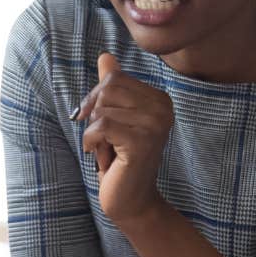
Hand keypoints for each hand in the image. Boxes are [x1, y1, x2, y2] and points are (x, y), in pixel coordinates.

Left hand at [76, 53, 174, 228]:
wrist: (131, 200)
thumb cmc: (120, 159)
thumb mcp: (114, 118)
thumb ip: (112, 88)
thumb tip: (105, 56)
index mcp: (160, 99)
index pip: (115, 78)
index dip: (96, 100)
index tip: (102, 125)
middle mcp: (163, 108)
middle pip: (107, 90)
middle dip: (95, 116)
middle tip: (107, 141)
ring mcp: (155, 124)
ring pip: (101, 108)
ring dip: (94, 133)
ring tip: (109, 151)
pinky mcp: (141, 141)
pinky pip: (100, 126)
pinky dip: (92, 142)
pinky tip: (104, 158)